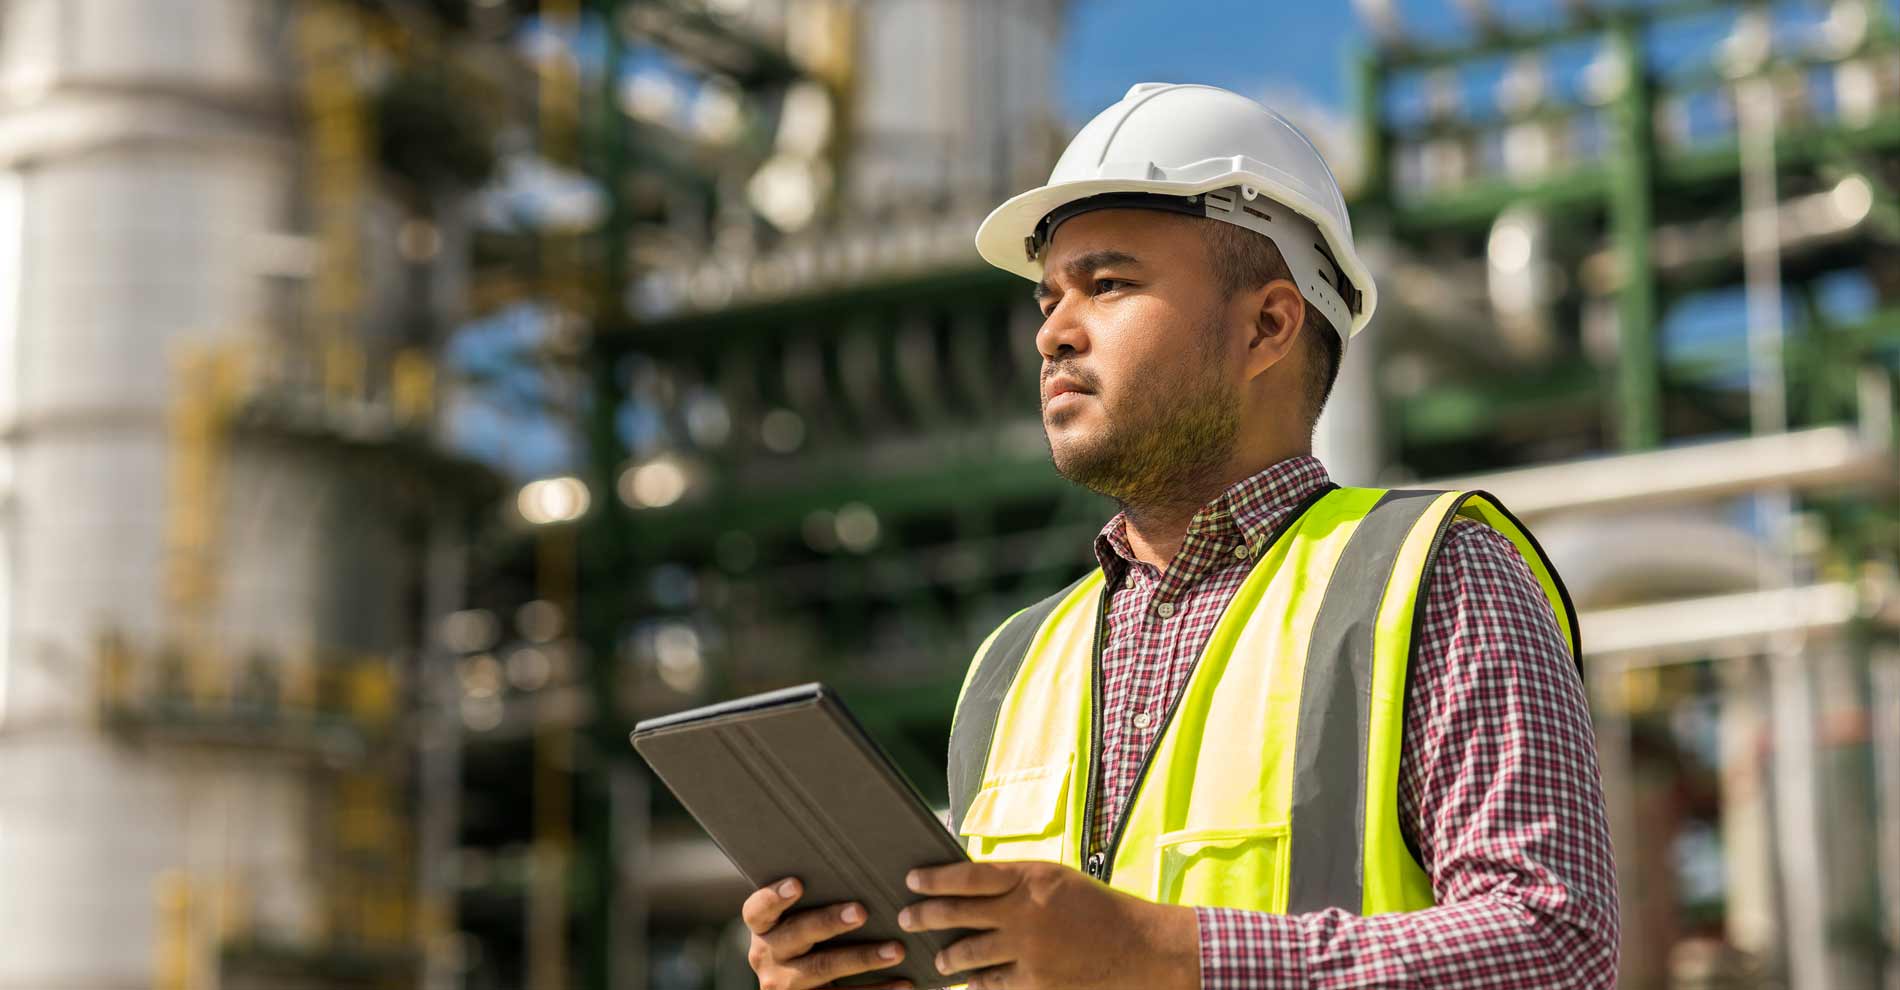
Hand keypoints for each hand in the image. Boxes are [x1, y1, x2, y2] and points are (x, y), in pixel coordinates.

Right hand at [742, 876, 911, 989]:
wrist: (800, 988)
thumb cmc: (809, 937)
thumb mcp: (799, 921)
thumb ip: (816, 899)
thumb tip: (862, 864)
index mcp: (763, 928)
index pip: (757, 910)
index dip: (773, 897)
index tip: (797, 883)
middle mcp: (767, 956)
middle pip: (797, 935)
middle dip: (830, 922)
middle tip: (862, 912)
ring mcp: (786, 985)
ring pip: (823, 967)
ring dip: (863, 958)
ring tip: (896, 950)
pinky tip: (905, 983)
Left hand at [897, 860, 1198, 989]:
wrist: (1137, 947)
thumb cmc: (1094, 907)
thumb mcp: (1055, 880)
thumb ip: (1015, 881)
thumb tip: (969, 885)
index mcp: (1030, 878)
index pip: (969, 876)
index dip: (936, 879)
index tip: (912, 880)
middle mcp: (1024, 912)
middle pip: (958, 913)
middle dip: (925, 916)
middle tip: (906, 918)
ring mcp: (1028, 950)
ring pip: (968, 954)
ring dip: (948, 957)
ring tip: (938, 960)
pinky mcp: (1035, 982)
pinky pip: (992, 983)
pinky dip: (978, 982)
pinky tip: (969, 983)